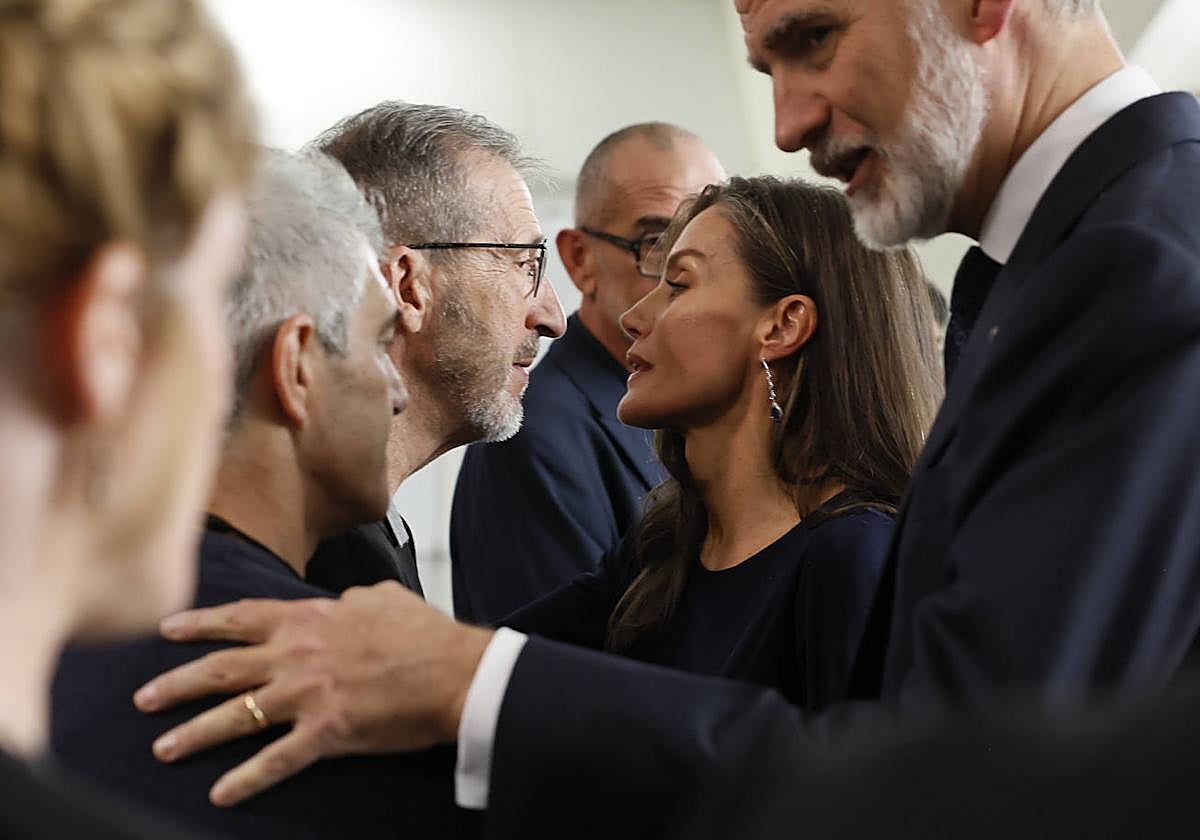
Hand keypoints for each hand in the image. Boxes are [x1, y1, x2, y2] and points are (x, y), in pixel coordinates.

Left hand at [132, 580, 491, 805]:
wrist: (455, 671)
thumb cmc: (425, 634)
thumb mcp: (382, 597)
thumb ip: (351, 599)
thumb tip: (344, 601)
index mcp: (309, 619)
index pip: (240, 618)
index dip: (199, 625)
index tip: (166, 630)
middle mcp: (297, 655)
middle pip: (222, 670)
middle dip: (176, 684)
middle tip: (143, 698)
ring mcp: (307, 695)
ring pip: (235, 716)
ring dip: (194, 734)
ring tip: (162, 748)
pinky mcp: (326, 732)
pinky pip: (275, 761)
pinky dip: (245, 780)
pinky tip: (220, 793)